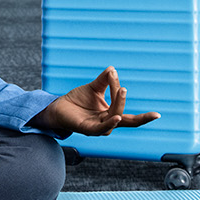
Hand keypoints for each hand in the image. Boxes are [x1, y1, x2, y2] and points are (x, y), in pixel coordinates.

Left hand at [33, 67, 160, 135]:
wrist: (58, 107)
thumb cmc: (78, 100)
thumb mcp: (94, 88)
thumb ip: (105, 80)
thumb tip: (113, 69)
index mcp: (111, 116)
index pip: (131, 117)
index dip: (141, 112)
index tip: (119, 81)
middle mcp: (107, 124)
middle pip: (126, 120)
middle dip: (140, 117)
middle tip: (127, 89)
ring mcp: (97, 128)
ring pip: (114, 118)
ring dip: (118, 104)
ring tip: (121, 90)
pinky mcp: (86, 129)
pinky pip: (101, 129)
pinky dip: (109, 124)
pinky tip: (116, 117)